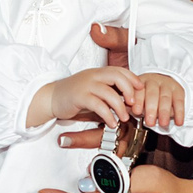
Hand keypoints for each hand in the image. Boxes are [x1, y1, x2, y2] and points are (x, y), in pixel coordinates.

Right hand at [58, 24, 134, 146]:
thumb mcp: (94, 89)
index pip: (120, 70)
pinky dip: (108, 115)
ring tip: (124, 118)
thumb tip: (129, 101)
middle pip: (117, 76)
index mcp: (98, 72)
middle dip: (129, 89)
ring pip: (109, 92)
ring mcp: (86, 85)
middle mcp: (93, 76)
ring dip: (120, 107)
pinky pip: (98, 105)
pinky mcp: (79, 96)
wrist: (51, 97)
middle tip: (133, 103)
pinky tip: (111, 122)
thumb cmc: (74, 95)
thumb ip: (109, 92)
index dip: (133, 78)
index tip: (141, 89)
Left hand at [136, 73, 185, 132]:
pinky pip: (179, 101)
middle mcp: (154, 81)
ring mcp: (167, 85)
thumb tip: (124, 111)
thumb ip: (132, 105)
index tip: (136, 112)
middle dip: (151, 109)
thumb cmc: (146, 95)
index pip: (138, 91)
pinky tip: (178, 122)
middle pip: (152, 94)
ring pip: (166, 97)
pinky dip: (179, 113)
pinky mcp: (178, 90)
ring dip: (164, 112)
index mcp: (141, 82)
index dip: (138, 101)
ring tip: (163, 124)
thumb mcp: (138, 97)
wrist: (164, 83)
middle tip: (150, 122)